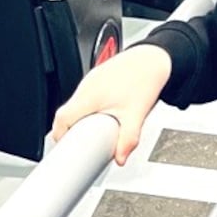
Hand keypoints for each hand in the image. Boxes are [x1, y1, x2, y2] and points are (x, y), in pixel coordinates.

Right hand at [52, 42, 170, 163]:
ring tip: (99, 128)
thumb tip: (120, 159)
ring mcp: (91, 80)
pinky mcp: (98, 77)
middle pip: (68, 114)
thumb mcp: (137, 114)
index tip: (66, 147)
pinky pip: (87, 97)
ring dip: (84, 119)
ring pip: (78, 105)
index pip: (61, 119)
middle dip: (75, 131)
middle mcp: (86, 86)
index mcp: (89, 96)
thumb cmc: (145, 79)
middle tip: (87, 142)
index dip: (60, 136)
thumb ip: (128, 140)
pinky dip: (92, 108)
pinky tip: (107, 113)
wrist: (155, 57)